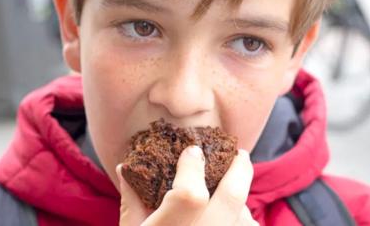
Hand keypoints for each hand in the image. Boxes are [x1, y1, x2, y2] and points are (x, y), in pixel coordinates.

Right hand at [117, 146, 257, 225]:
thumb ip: (131, 198)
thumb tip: (124, 167)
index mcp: (180, 218)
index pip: (192, 178)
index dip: (192, 161)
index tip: (192, 151)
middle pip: (235, 191)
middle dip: (240, 168)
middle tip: (240, 154)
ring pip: (246, 218)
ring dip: (241, 203)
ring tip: (233, 192)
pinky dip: (242, 225)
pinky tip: (233, 223)